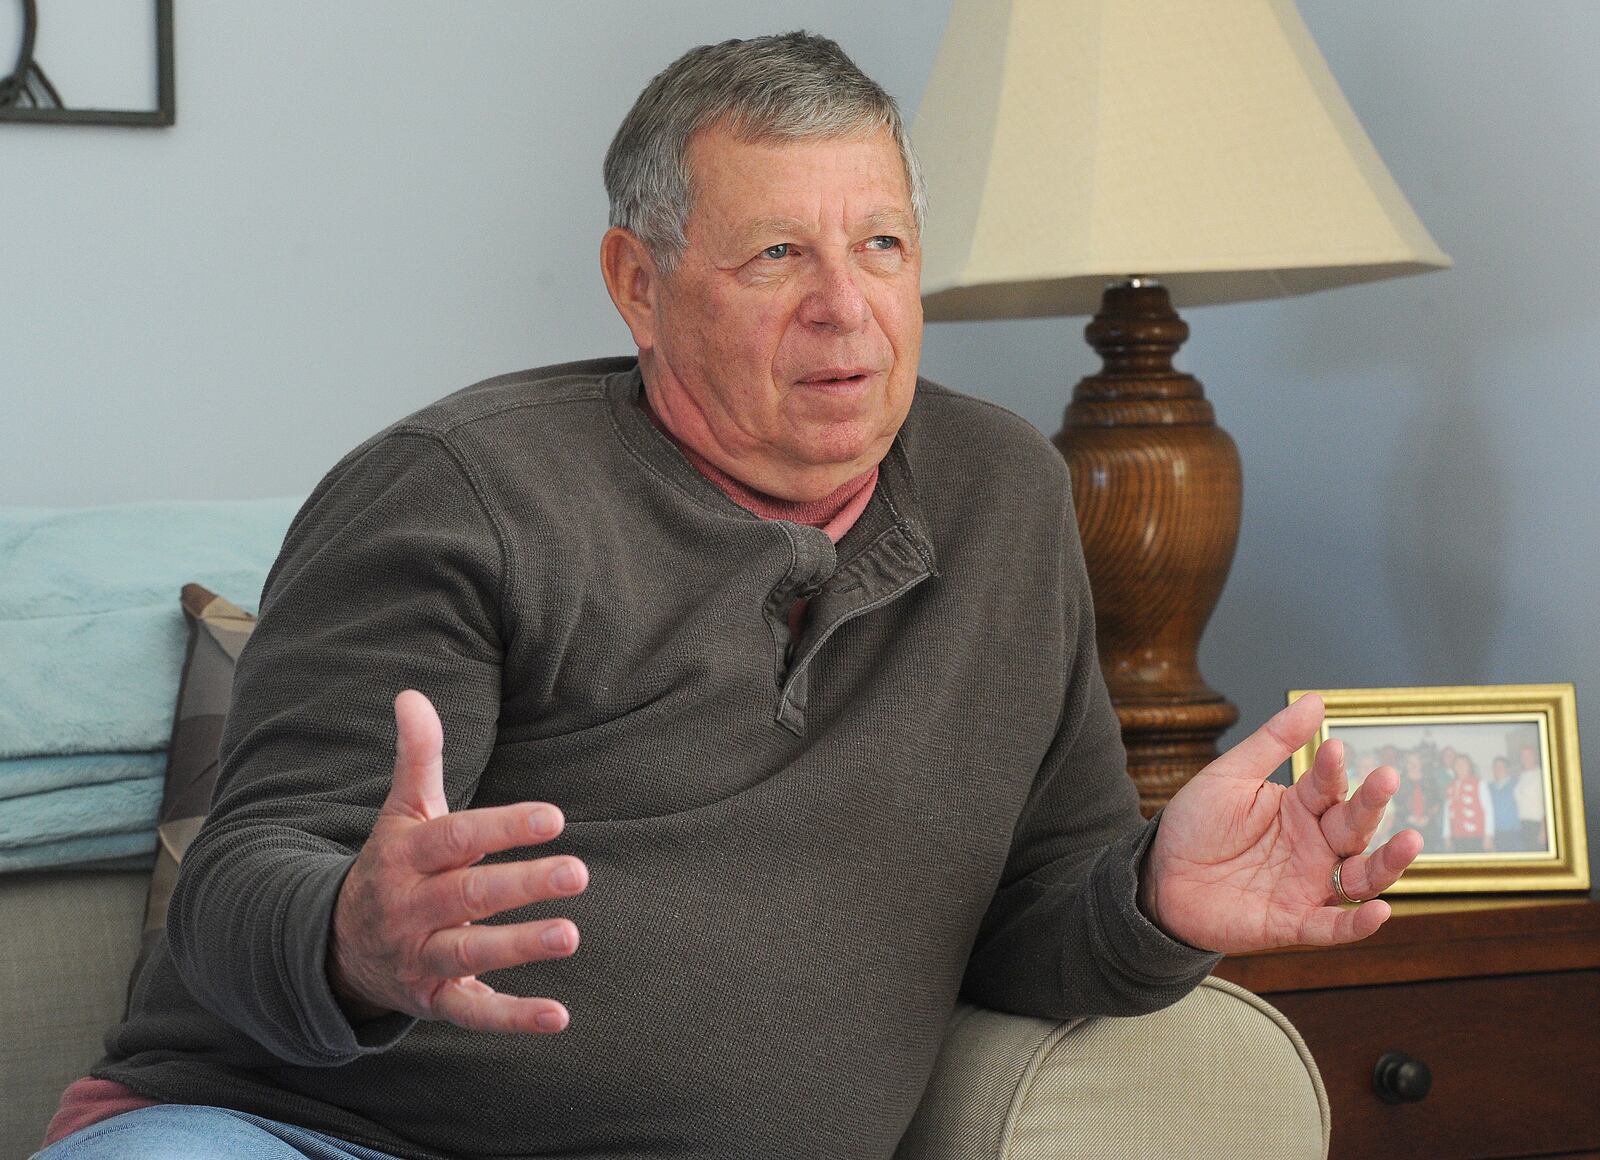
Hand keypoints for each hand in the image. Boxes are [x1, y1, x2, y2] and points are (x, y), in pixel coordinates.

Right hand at [327, 689, 586, 1032]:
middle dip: (522, 884)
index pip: (457, 838)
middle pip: (469, 896)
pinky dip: (514, 1019)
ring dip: (520, 946)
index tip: (553, 818)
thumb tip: (411, 694)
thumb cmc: (393, 865)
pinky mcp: (435, 1001)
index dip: (503, 827)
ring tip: (571, 935)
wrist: (337, 947)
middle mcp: (411, 907)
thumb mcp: (401, 812)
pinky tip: (559, 1016)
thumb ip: (416, 756)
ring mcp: (422, 957)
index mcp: (407, 856)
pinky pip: (474, 1013)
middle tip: (578, 872)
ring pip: (471, 953)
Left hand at [1139, 694, 1423, 952]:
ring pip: (1361, 877)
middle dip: (1372, 804)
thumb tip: (1317, 700)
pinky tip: (1380, 912)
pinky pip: (1333, 926)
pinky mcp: (1293, 922)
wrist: (1159, 877)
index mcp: (1300, 808)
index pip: (1328, 786)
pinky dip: (1358, 923)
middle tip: (1387, 778)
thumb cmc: (1195, 825)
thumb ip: (1274, 742)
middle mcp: (1314, 846)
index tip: (1332, 747)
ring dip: (1388, 862)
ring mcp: (1308, 885)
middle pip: (1355, 827)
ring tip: (1411, 841)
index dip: (1332, 768)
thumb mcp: (1230, 777)